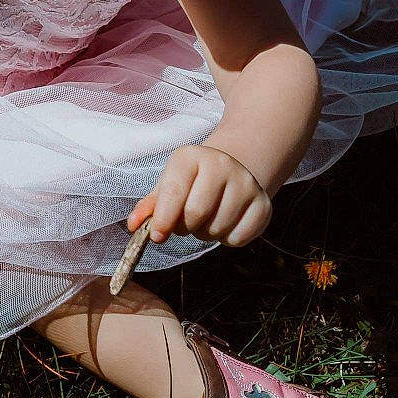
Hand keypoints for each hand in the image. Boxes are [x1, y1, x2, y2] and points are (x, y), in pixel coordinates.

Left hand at [126, 144, 271, 247]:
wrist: (233, 169)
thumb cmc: (192, 182)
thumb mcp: (168, 186)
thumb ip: (150, 206)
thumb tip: (134, 225)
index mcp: (191, 157)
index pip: (174, 193)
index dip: (163, 220)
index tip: (157, 236)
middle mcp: (222, 164)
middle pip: (196, 214)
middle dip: (186, 227)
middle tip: (186, 223)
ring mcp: (246, 183)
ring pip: (217, 228)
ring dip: (206, 233)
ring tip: (207, 218)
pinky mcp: (263, 204)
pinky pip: (239, 238)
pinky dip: (228, 239)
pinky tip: (225, 223)